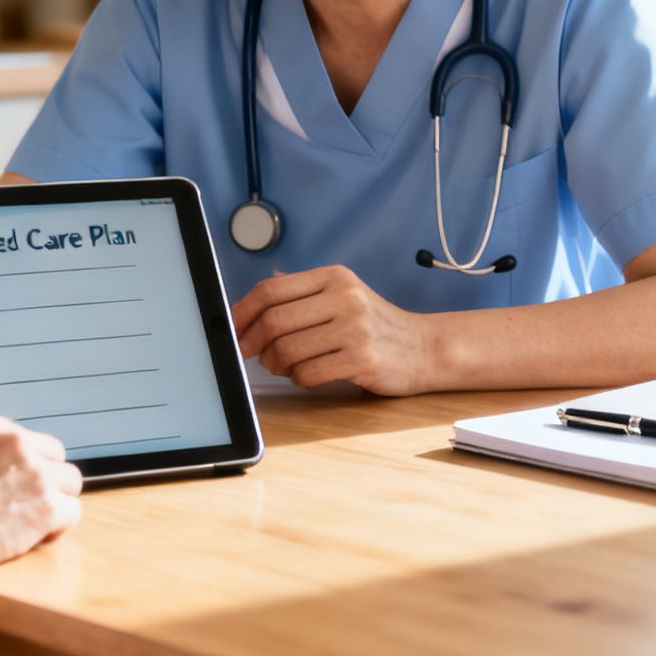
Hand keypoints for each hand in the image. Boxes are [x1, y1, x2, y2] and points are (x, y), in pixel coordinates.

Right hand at [0, 416, 82, 577]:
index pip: (28, 438)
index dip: (25, 463)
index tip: (16, 481)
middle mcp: (17, 444)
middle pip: (55, 456)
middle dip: (46, 477)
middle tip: (27, 500)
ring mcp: (36, 474)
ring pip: (70, 481)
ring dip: (57, 499)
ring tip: (34, 517)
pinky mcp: (48, 506)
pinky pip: (72, 511)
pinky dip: (59, 526)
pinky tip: (39, 533)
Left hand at [232, 265, 434, 394]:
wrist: (424, 348)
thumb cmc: (374, 325)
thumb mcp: (341, 296)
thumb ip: (300, 294)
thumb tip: (251, 299)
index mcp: (333, 277)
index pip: (271, 290)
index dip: (242, 312)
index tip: (231, 329)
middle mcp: (344, 297)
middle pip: (274, 321)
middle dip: (253, 342)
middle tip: (249, 354)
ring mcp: (355, 329)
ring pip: (287, 350)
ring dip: (275, 364)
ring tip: (283, 365)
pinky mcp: (362, 360)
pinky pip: (308, 373)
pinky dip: (298, 378)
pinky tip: (307, 374)